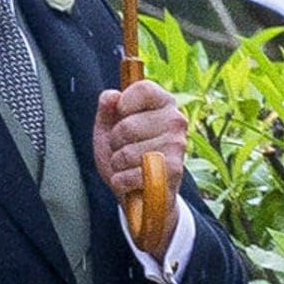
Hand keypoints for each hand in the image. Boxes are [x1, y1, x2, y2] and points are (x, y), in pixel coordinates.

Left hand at [93, 81, 186, 256]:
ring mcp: (177, 145)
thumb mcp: (109, 130)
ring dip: (118, 165)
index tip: (121, 117)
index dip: (123, 104)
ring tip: (129, 166)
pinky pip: (131, 175)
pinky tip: (130, 181)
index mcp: (163, 103)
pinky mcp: (174, 171)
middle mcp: (176, 120)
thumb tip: (110, 95)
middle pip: (126, 126)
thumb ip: (106, 111)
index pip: (142, 88)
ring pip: (126, 153)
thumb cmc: (125, 156)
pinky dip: (121, 181)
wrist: (142, 195)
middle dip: (115, 143)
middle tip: (124, 150)